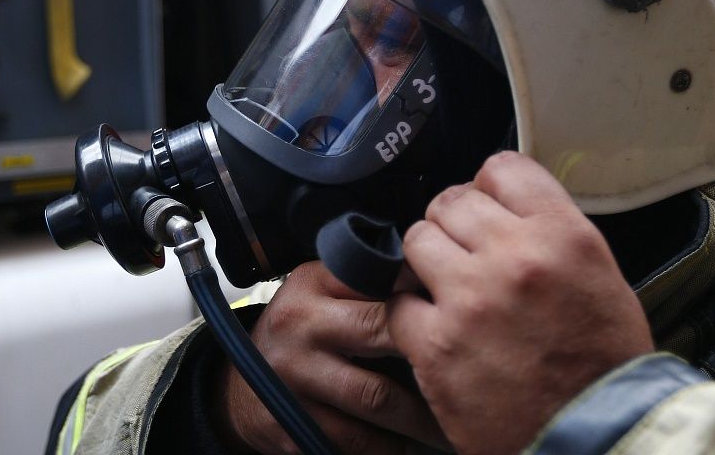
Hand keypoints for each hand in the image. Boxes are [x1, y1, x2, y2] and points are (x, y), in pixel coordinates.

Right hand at [216, 261, 448, 453]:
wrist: (238, 390)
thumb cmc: (300, 335)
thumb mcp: (319, 293)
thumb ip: (365, 283)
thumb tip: (437, 277)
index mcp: (312, 284)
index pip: (378, 277)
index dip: (425, 292)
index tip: (463, 307)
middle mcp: (301, 325)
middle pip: (383, 330)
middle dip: (432, 350)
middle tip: (476, 362)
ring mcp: (295, 378)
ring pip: (378, 397)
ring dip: (425, 413)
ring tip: (460, 416)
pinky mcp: (295, 424)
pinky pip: (359, 440)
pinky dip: (395, 446)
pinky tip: (418, 446)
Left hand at [387, 151, 653, 454]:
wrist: (598, 439)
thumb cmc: (605, 366)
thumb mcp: (600, 277)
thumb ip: (551, 233)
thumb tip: (506, 207)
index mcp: (563, 235)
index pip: (502, 169)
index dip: (489, 187)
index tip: (487, 207)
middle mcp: (514, 257)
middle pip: (451, 201)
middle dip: (454, 224)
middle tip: (464, 253)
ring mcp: (470, 300)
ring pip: (417, 240)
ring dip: (427, 261)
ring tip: (448, 289)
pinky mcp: (435, 344)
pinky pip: (397, 302)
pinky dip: (411, 315)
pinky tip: (435, 329)